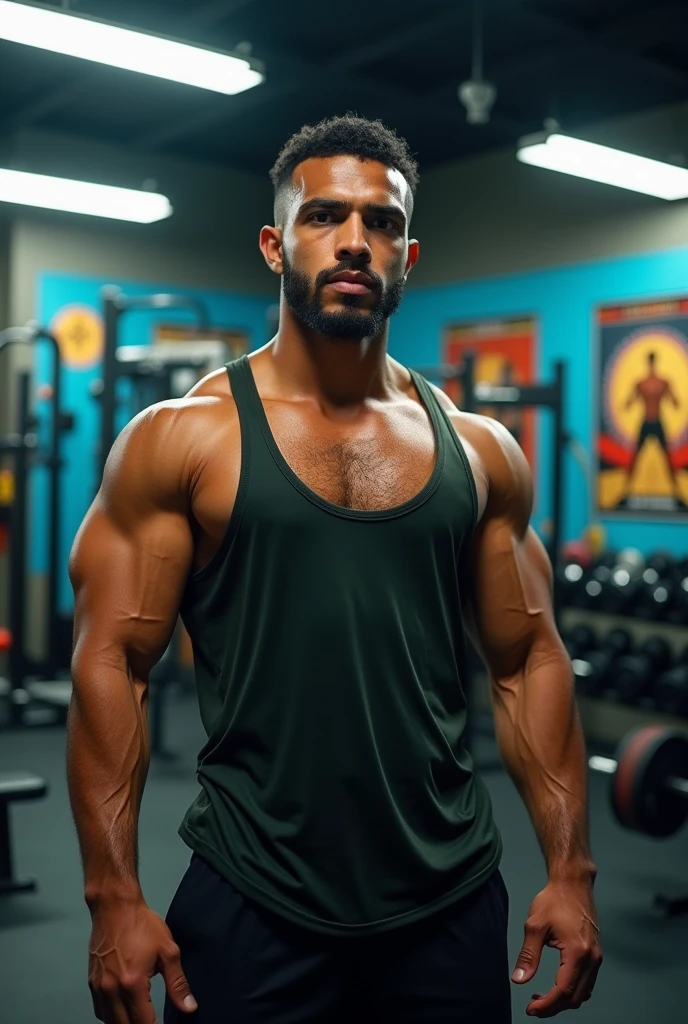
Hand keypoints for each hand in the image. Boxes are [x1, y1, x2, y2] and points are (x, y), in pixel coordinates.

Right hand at [88, 899, 197, 1022]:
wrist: (114, 907)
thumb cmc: (143, 925)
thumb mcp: (168, 950)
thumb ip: (178, 983)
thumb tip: (189, 1008)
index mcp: (133, 983)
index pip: (144, 1023)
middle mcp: (112, 990)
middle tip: (153, 1021)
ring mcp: (98, 987)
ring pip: (109, 1022)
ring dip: (125, 1023)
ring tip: (140, 1018)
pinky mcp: (91, 982)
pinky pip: (99, 1011)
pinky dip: (111, 1016)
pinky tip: (122, 1011)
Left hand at [511, 879, 602, 1016]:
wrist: (573, 883)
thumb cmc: (554, 899)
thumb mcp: (535, 925)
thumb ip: (528, 955)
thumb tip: (519, 980)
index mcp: (578, 952)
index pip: (563, 990)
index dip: (546, 1005)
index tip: (530, 1009)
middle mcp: (592, 958)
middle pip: (575, 997)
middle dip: (554, 1006)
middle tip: (533, 1006)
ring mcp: (596, 957)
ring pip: (583, 993)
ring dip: (563, 1000)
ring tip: (541, 998)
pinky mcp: (595, 954)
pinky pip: (587, 983)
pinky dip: (573, 991)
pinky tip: (557, 986)